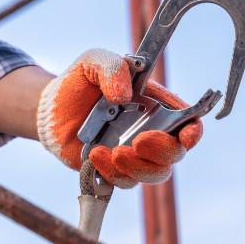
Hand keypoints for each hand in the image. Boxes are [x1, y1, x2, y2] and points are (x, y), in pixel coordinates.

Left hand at [36, 49, 201, 188]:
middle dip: (162, 150)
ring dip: (138, 167)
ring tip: (114, 151)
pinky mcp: (114, 170)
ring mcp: (133, 154)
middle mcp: (150, 132)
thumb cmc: (79, 82)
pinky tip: (94, 154)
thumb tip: (125, 95)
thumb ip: (112, 66)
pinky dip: (113, 172)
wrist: (51, 109)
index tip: (186, 135)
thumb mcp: (94, 61)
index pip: (188, 123)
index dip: (193, 131)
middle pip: (174, 153)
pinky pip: (124, 182)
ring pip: (153, 174)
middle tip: (138, 141)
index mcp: (156, 106)